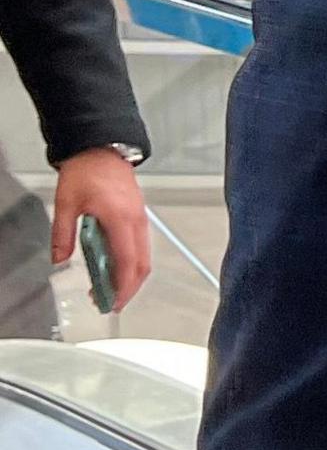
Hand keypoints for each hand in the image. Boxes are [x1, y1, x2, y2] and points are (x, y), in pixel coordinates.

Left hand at [51, 148, 151, 311]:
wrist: (100, 148)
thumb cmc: (87, 170)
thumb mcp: (66, 204)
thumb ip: (62, 235)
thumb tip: (59, 259)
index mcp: (120, 220)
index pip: (127, 263)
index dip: (121, 287)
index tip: (112, 302)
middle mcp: (135, 221)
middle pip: (142, 265)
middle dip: (128, 288)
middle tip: (110, 302)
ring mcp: (139, 218)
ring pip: (143, 256)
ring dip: (129, 275)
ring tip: (108, 287)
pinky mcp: (137, 215)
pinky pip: (139, 245)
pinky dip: (130, 261)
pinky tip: (112, 266)